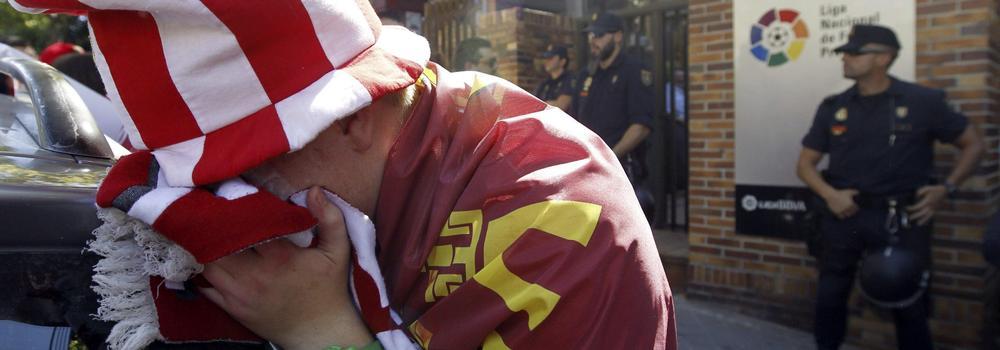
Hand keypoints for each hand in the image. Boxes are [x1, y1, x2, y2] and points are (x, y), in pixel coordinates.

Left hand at [200, 187, 371, 349]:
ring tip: (205, 228)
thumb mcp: (338, 252)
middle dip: (213, 224)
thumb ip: (330, 219)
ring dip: (205, 246)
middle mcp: (253, 276)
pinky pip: (204, 286)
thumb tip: (315, 190)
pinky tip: (204, 256)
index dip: (235, 208)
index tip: (229, 191)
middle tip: (210, 206)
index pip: (246, 225)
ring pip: (207, 263)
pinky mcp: (231, 307)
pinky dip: (202, 270)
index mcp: (279, 258)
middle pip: (218, 243)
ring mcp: (239, 294)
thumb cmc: (328, 289)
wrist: (319, 332)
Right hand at [824, 189, 858, 219]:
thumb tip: (858, 192)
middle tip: (851, 211)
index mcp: (851, 204)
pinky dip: (842, 216)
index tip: (855, 208)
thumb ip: (854, 192)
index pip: (856, 209)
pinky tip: (842, 215)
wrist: (831, 195)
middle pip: (852, 213)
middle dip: (852, 212)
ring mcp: (842, 211)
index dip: (856, 209)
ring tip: (847, 214)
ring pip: (847, 215)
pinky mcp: (837, 212)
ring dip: (847, 215)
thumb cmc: (840, 193)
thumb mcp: (848, 191)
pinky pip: (841, 217)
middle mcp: (847, 208)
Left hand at [907, 185, 947, 225]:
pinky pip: (931, 215)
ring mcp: (934, 208)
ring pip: (928, 216)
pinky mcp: (936, 209)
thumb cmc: (935, 189)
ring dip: (923, 220)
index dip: (912, 208)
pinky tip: (924, 221)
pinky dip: (927, 218)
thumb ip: (920, 192)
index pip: (918, 207)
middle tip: (909, 218)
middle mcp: (931, 206)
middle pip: (922, 213)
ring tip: (918, 224)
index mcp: (928, 201)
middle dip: (915, 216)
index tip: (906, 208)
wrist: (945, 191)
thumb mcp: (926, 188)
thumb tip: (916, 197)